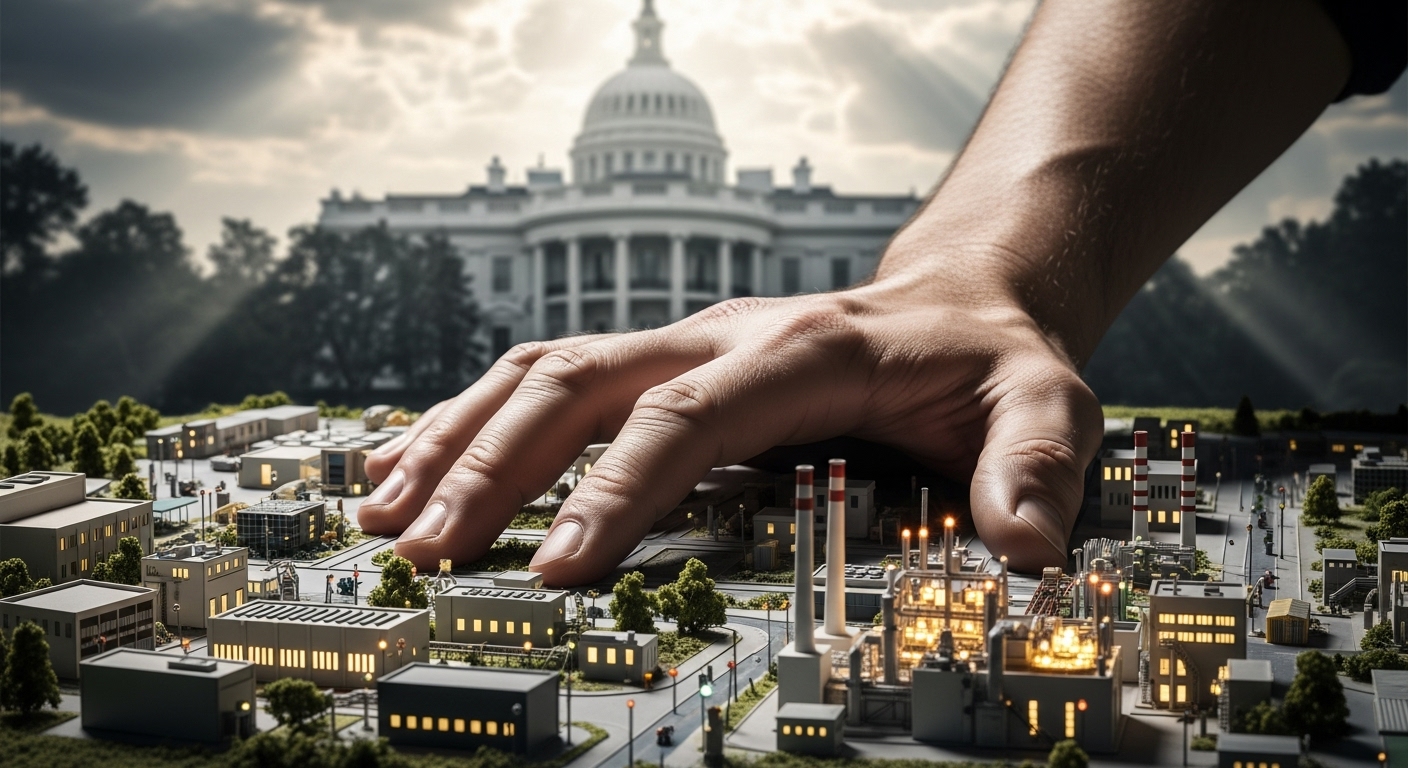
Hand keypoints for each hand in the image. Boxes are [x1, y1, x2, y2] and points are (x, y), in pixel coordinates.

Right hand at [357, 264, 1103, 583]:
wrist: (961, 299)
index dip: (611, 490)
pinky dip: (468, 418)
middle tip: (423, 552)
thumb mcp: (1045, 404)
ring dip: (456, 437)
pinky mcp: (660, 362)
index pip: (681, 418)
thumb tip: (1025, 553)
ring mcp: (680, 341)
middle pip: (577, 384)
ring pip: (539, 371)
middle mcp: (717, 335)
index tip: (551, 570)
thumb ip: (1037, 467)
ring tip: (381, 512)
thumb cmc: (990, 360)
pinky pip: (543, 377)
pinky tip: (407, 460)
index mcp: (796, 351)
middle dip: (492, 466)